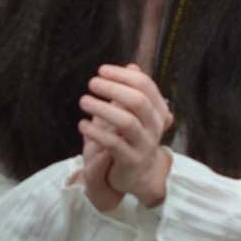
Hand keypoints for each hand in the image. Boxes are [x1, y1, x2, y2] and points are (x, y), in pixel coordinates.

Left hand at [79, 63, 172, 207]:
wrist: (137, 175)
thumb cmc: (132, 136)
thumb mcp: (134, 113)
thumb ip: (133, 91)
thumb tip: (132, 66)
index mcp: (158, 110)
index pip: (145, 85)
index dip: (122, 75)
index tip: (101, 70)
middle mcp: (155, 127)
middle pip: (138, 101)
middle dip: (113, 88)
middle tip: (92, 82)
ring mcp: (145, 145)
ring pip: (127, 122)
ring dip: (103, 108)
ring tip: (83, 100)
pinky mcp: (131, 161)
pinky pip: (114, 143)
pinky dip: (96, 132)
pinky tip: (83, 124)